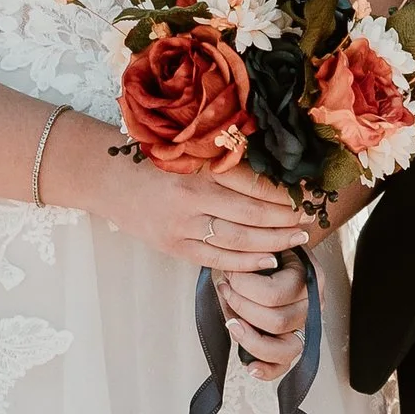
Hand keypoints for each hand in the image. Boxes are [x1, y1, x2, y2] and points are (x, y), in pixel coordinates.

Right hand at [54, 121, 313, 275]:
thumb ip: (223, 161)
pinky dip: (245, 262)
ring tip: (296, 239)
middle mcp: (190, 197)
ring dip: (272, 241)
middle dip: (285, 218)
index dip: (283, 191)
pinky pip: (216, 259)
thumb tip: (273, 174)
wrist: (106, 179)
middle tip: (308, 219)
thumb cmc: (151, 159)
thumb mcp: (187, 151)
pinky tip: (268, 260)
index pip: (252, 183)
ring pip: (238, 239)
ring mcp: (181, 226)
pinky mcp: (174, 246)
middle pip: (251, 213)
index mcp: (197, 168)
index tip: (306, 192)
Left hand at [214, 250, 311, 382]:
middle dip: (241, 308)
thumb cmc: (268, 251)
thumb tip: (233, 268)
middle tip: (226, 291)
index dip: (243, 287)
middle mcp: (313, 305)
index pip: (275, 293)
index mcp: (310, 277)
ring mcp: (305, 327)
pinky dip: (266, 369)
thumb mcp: (265, 242)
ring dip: (251, 339)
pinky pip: (285, 365)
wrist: (279, 254)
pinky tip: (250, 366)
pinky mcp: (294, 343)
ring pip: (284, 348)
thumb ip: (255, 252)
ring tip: (232, 324)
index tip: (228, 274)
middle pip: (277, 321)